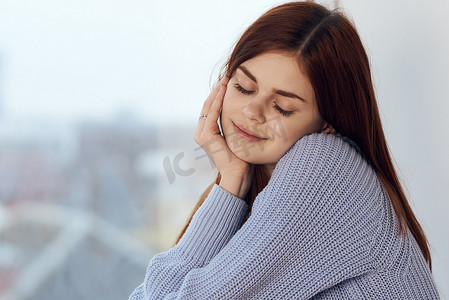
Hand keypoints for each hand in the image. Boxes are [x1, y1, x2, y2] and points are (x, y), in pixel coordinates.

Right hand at [194, 75, 253, 198]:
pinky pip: (211, 114)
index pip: (212, 108)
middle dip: (218, 89)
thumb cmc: (242, 162)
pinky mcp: (205, 136)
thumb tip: (247, 115)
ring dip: (217, 91)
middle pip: (208, 105)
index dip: (219, 94)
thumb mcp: (238, 139)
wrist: (238, 177)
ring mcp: (201, 135)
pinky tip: (224, 89)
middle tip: (227, 75)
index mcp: (207, 133)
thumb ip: (237, 128)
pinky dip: (217, 100)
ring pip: (208, 106)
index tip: (229, 81)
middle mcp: (201, 133)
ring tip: (225, 78)